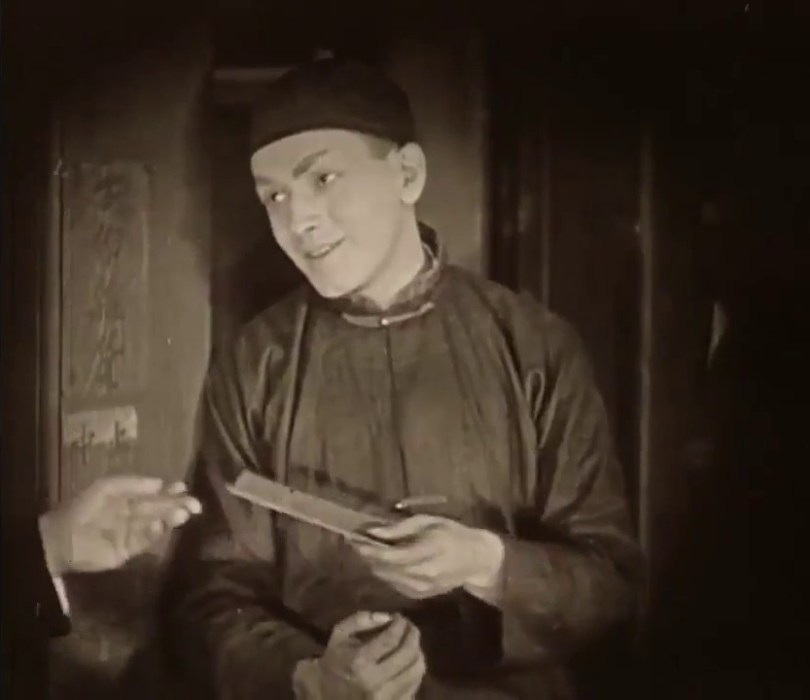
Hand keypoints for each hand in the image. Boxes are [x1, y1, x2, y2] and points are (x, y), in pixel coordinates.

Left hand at [39, 476, 201, 574]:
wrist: (60, 539)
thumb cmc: (82, 507)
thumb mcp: (105, 487)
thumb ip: (132, 484)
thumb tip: (160, 482)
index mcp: (128, 497)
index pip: (155, 493)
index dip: (170, 490)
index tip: (184, 487)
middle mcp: (133, 514)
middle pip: (159, 509)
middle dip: (176, 505)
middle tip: (194, 504)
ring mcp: (131, 533)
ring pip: (156, 524)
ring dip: (170, 519)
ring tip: (183, 514)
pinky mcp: (127, 551)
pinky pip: (145, 542)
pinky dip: (154, 534)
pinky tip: (161, 526)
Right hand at [295, 611, 425, 699]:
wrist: (325, 698)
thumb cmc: (333, 664)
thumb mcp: (338, 636)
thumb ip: (361, 620)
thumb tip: (388, 617)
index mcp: (359, 661)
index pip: (391, 638)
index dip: (400, 624)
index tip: (400, 617)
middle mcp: (375, 681)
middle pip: (408, 653)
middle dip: (413, 634)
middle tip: (410, 627)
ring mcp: (386, 697)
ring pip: (416, 670)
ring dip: (418, 652)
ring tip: (411, 644)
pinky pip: (415, 686)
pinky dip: (415, 671)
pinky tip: (409, 663)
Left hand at [350, 515, 504, 601]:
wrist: (475, 560)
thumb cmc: (452, 534)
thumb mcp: (428, 522)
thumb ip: (400, 529)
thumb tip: (373, 531)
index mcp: (427, 552)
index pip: (389, 555)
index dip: (369, 548)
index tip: (353, 537)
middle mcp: (422, 575)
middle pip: (384, 568)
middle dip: (367, 555)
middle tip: (355, 540)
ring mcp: (420, 589)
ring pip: (386, 578)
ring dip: (374, 564)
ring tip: (365, 548)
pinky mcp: (419, 596)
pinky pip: (394, 584)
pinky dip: (385, 572)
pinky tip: (382, 560)